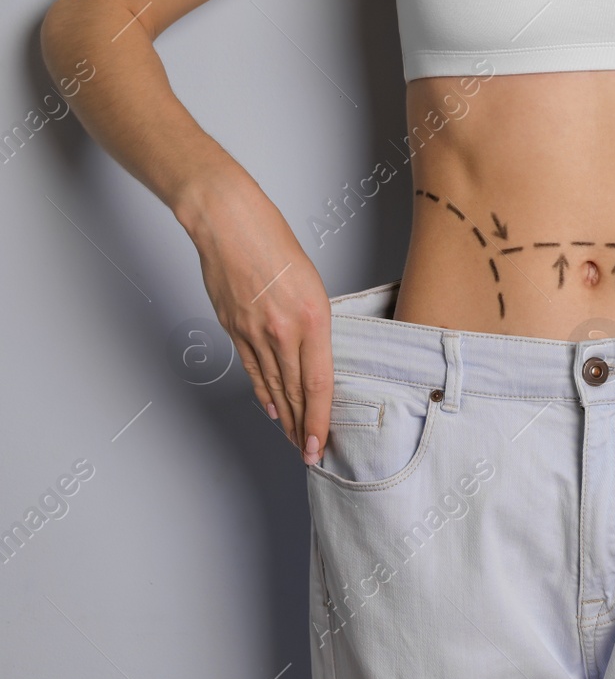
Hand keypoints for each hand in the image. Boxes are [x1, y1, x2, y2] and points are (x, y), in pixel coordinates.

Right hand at [181, 176, 332, 464]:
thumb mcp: (312, 284)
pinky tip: (272, 409)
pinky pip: (252, 370)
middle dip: (303, 428)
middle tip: (310, 454)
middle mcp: (283, 332)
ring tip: (294, 440)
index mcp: (312, 319)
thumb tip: (314, 354)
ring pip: (273, 387)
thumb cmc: (274, 244)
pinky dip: (263, 393)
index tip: (321, 444)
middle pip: (295, 393)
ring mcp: (254, 333)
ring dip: (285, 418)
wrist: (229, 224)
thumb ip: (313, 324)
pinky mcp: (233, 330)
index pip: (318, 384)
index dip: (319, 419)